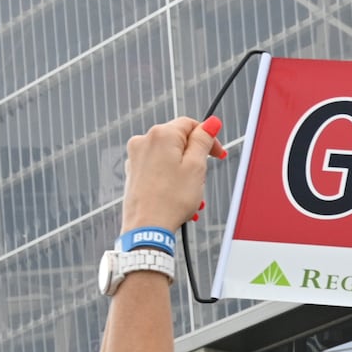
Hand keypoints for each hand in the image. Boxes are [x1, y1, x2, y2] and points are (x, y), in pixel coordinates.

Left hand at [121, 117, 224, 235]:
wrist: (146, 228)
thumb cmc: (171, 201)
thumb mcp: (196, 167)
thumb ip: (203, 141)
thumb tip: (211, 123)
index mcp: (161, 134)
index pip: (191, 124)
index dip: (208, 138)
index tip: (218, 154)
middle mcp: (144, 140)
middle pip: (179, 141)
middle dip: (195, 158)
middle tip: (204, 179)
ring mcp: (136, 156)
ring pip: (169, 157)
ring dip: (185, 172)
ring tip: (192, 194)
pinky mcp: (133, 172)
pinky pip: (158, 169)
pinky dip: (171, 179)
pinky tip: (178, 197)